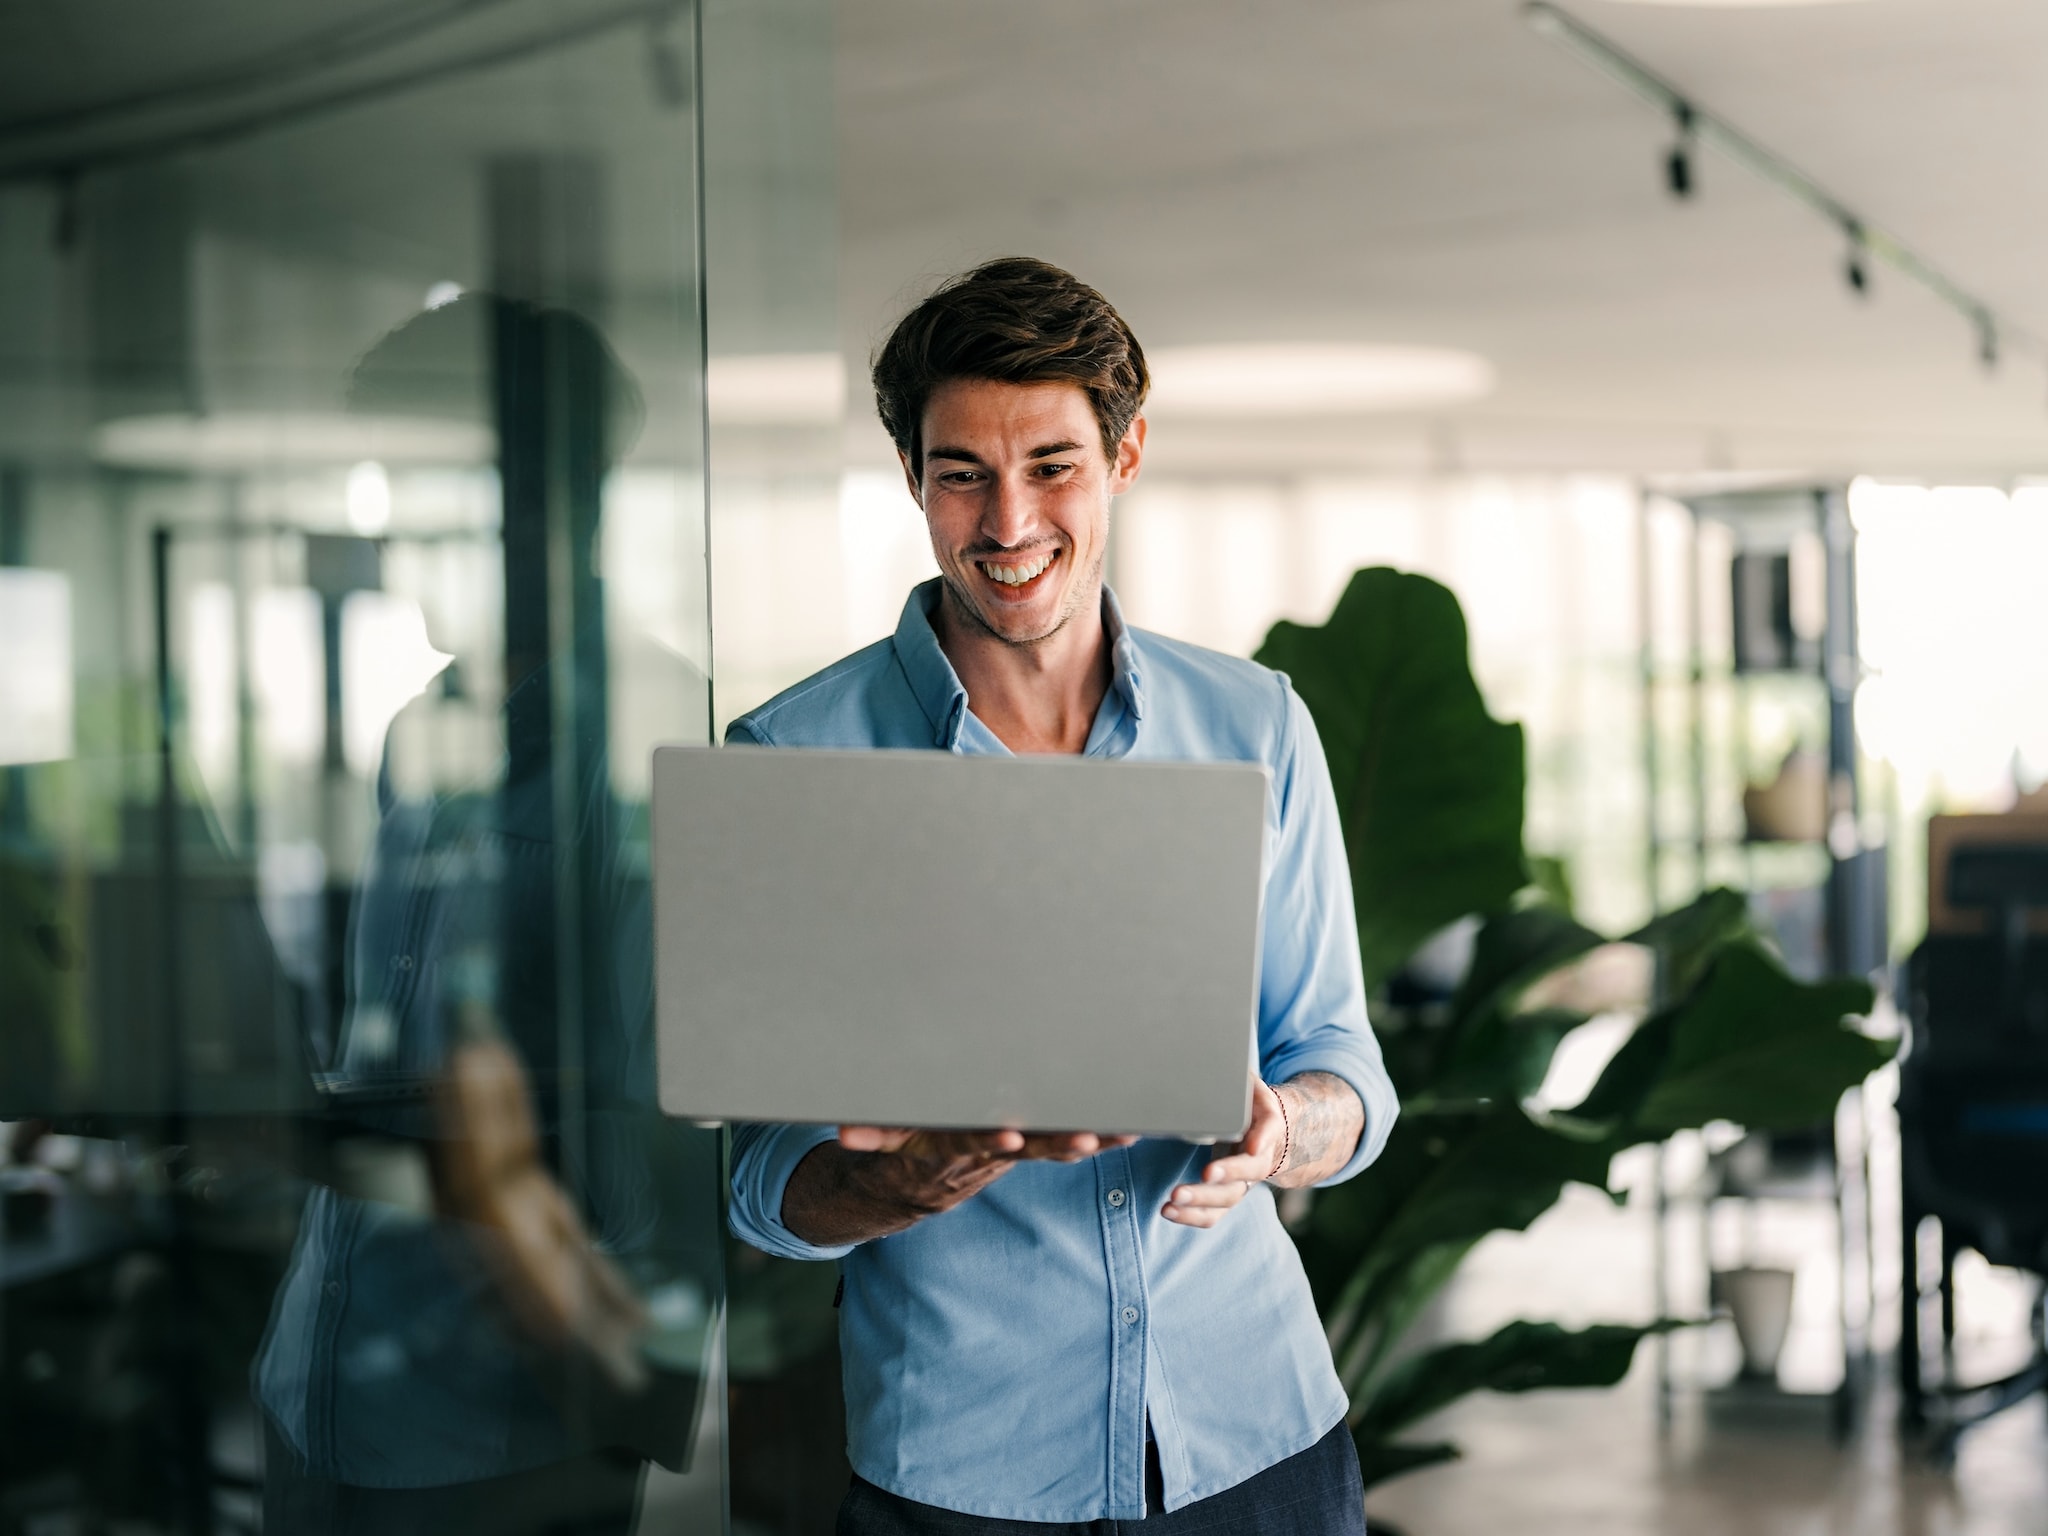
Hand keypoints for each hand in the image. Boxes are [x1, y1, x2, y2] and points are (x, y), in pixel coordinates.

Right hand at [783, 1126, 1138, 1246]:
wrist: (903, 1188)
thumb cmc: (896, 1147)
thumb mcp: (882, 1139)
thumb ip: (870, 1133)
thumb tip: (843, 1132)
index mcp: (951, 1146)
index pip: (971, 1142)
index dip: (989, 1142)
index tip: (1011, 1139)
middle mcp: (984, 1153)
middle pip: (1026, 1148)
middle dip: (1057, 1143)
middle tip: (1088, 1139)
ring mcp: (1003, 1156)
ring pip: (1051, 1147)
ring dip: (1086, 1142)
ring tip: (1123, 1134)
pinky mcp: (1015, 1155)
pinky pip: (1058, 1148)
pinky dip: (1093, 1140)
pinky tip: (1127, 1131)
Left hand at [1162, 1079, 1288, 1228]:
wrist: (1270, 1130)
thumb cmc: (1252, 1101)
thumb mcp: (1250, 1082)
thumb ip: (1235, 1078)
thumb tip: (1208, 1057)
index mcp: (1268, 1126)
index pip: (1267, 1133)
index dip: (1261, 1140)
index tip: (1252, 1146)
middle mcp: (1259, 1158)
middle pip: (1247, 1174)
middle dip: (1225, 1176)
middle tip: (1204, 1174)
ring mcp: (1244, 1181)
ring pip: (1228, 1198)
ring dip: (1201, 1203)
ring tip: (1172, 1201)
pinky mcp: (1227, 1193)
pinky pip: (1213, 1213)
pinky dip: (1192, 1216)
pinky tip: (1168, 1211)